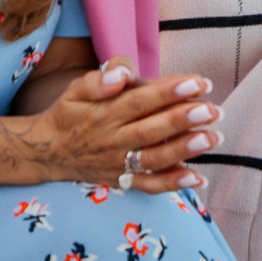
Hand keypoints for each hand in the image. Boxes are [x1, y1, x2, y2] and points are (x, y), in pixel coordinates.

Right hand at [19, 62, 220, 192]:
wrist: (48, 152)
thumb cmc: (70, 113)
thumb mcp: (75, 89)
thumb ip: (98, 79)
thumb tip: (121, 75)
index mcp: (104, 113)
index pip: (140, 100)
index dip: (169, 92)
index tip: (197, 83)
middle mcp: (113, 139)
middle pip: (152, 129)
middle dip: (184, 119)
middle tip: (213, 109)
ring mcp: (119, 163)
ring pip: (154, 158)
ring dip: (185, 150)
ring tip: (214, 138)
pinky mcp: (123, 181)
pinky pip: (149, 185)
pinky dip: (173, 184)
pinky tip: (198, 178)